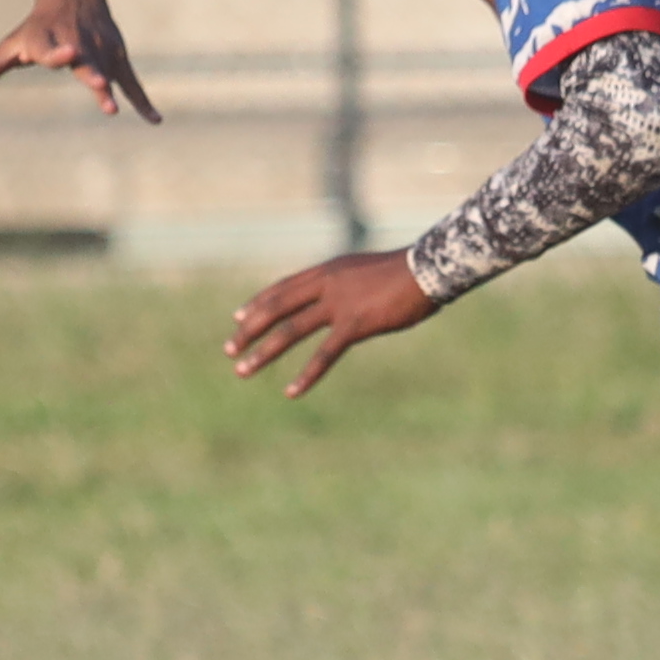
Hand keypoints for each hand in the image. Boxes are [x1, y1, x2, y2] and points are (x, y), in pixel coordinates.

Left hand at [0, 0, 160, 123]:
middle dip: (91, 72)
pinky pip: (132, 82)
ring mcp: (100, 47)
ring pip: (109, 70)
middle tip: (98, 87)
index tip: (66, 56)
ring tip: (113, 110)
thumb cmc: (37, 26)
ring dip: (114, 89)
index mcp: (48, 40)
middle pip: (85, 60)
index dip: (57, 53)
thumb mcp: (12, 45)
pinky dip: (142, 101)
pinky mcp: (117, 55)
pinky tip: (154, 121)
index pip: (51, 49)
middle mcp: (77, 41)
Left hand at [219, 251, 429, 398]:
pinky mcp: (356, 324)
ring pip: (291, 330)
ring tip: (242, 370)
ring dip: (264, 352)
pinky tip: (291, 391)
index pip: (283, 288)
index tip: (238, 318)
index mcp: (328, 270)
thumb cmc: (405, 272)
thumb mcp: (366, 271)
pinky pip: (325, 354)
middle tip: (229, 349)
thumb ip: (346, 284)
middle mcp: (326, 284)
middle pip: (277, 308)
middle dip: (250, 330)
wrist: (429, 268)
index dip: (258, 304)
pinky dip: (306, 374)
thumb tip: (338, 296)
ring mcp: (339, 304)